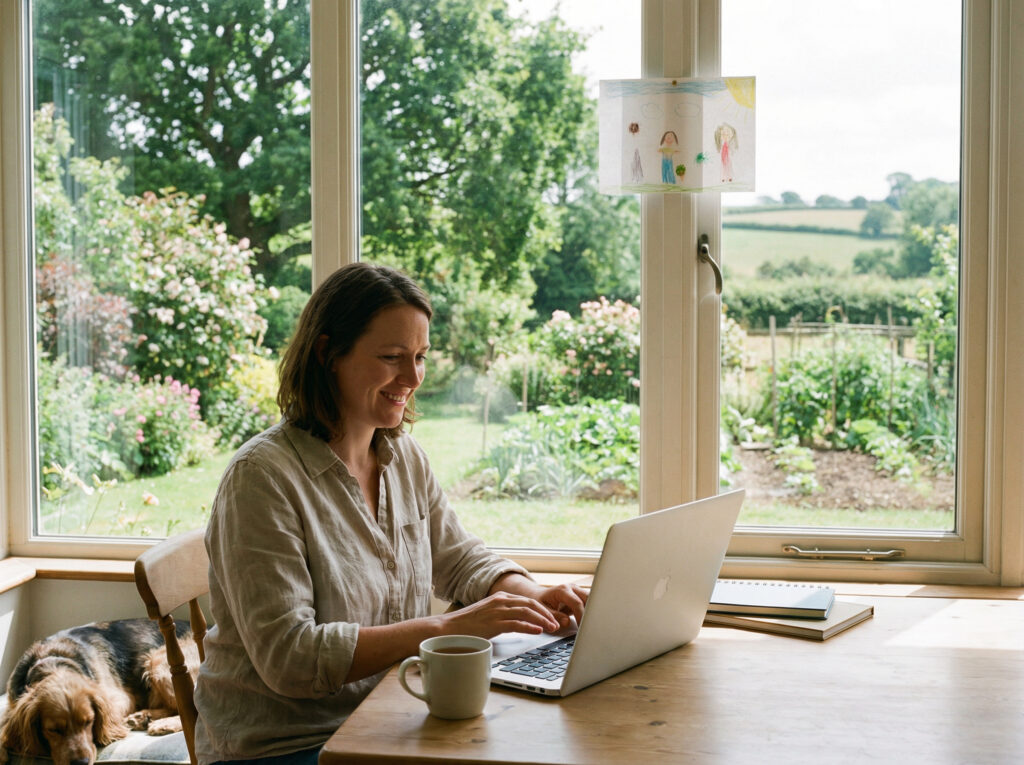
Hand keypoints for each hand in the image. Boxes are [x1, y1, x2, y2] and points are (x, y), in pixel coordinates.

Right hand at [442, 592, 560, 637]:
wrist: (447, 628)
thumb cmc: (467, 625)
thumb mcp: (489, 615)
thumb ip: (504, 616)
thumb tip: (521, 623)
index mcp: (500, 598)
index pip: (528, 600)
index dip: (543, 609)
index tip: (553, 617)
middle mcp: (500, 601)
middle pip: (531, 603)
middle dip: (547, 613)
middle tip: (557, 623)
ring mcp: (497, 611)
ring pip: (526, 612)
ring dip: (542, 620)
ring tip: (552, 628)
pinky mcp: (493, 623)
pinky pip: (516, 623)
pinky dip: (530, 626)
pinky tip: (538, 631)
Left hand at [534, 583, 587, 630]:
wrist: (539, 595)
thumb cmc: (541, 602)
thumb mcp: (543, 610)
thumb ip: (554, 616)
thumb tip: (567, 622)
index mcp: (562, 590)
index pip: (577, 603)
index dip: (581, 616)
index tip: (581, 627)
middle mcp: (572, 588)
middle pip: (588, 599)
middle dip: (590, 613)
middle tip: (588, 627)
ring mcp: (577, 591)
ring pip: (591, 600)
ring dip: (591, 612)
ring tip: (588, 625)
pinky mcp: (580, 596)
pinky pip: (589, 603)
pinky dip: (589, 612)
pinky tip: (587, 621)